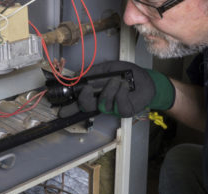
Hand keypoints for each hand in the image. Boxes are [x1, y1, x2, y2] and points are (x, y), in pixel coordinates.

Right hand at [58, 61, 174, 117]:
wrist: (146, 79)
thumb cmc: (127, 74)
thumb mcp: (108, 68)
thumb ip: (93, 71)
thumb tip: (77, 74)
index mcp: (96, 94)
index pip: (81, 103)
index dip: (71, 108)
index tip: (61, 110)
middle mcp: (103, 103)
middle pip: (87, 107)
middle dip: (85, 99)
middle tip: (87, 89)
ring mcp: (114, 108)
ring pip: (103, 104)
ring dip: (109, 90)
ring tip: (117, 81)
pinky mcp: (125, 111)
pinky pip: (118, 104)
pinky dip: (120, 92)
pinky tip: (124, 86)